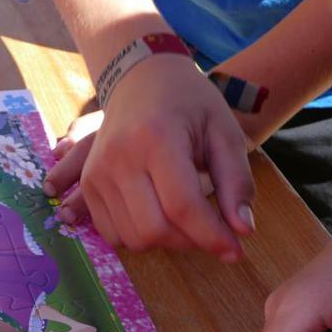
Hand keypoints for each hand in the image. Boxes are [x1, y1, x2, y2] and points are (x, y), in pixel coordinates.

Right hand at [42, 56, 253, 257]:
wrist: (141, 79)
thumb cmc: (189, 103)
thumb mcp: (224, 132)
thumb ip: (236, 182)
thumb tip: (243, 231)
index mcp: (157, 138)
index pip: (182, 206)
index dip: (211, 236)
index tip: (235, 252)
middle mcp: (119, 158)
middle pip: (154, 229)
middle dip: (190, 242)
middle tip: (212, 233)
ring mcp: (97, 173)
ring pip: (133, 238)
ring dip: (166, 242)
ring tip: (187, 221)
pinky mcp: (88, 184)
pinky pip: (112, 234)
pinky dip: (139, 237)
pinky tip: (159, 217)